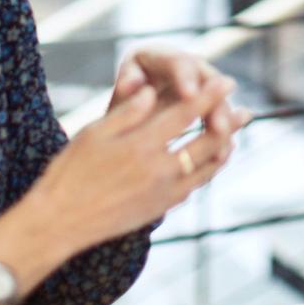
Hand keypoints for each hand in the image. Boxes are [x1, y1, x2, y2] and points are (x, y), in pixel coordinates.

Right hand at [33, 75, 250, 255]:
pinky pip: (194, 186)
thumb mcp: (93, 134)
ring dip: (224, 148)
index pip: (185, 113)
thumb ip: (127, 112)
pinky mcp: (160, 208)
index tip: (227, 81)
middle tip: (244, 110)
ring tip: (235, 136)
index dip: (209, 95)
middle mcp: (158, 169)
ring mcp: (163, 192)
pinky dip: (208, 171)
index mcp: (141, 145)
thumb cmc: (70, 172)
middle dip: (228, 122)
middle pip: (207, 141)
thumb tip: (152, 89)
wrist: (59, 223)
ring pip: (207, 167)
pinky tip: (210, 164)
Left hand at [110, 46, 244, 142]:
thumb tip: (129, 85)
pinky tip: (223, 152)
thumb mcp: (119, 96)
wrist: (123, 119)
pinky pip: (219, 120)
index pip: (177, 62)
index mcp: (159, 56)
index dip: (185, 77)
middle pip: (207, 79)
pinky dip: (221, 136)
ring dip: (223, 121)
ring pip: (218, 100)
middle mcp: (186, 67)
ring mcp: (200, 87)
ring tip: (222, 145)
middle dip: (214, 102)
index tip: (190, 95)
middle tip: (218, 125)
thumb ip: (126, 88)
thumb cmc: (119, 105)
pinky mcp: (207, 108)